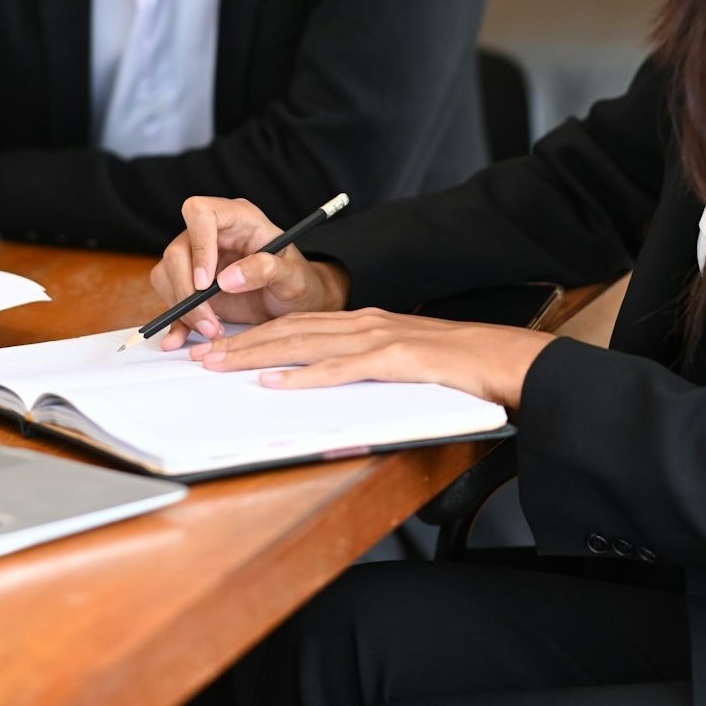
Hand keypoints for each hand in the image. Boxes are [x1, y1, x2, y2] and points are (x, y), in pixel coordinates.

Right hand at [150, 196, 349, 349]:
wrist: (293, 303)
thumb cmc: (298, 281)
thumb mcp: (293, 276)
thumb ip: (266, 270)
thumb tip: (227, 280)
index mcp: (238, 218)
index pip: (201, 213)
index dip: (199, 246)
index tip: (206, 282)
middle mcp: (212, 234)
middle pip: (177, 251)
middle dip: (187, 291)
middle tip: (210, 322)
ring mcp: (197, 258)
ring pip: (167, 275)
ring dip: (183, 309)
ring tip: (213, 331)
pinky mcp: (189, 283)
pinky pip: (169, 296)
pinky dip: (174, 321)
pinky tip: (181, 338)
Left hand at [188, 309, 557, 409]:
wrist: (504, 358)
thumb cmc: (457, 364)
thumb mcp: (402, 357)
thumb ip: (365, 362)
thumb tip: (327, 377)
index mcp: (365, 322)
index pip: (299, 325)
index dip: (257, 336)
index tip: (221, 347)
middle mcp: (365, 323)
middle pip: (291, 330)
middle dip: (242, 343)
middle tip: (201, 356)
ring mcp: (379, 339)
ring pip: (306, 344)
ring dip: (258, 355)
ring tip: (221, 366)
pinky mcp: (395, 360)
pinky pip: (340, 369)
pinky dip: (305, 376)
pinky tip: (275, 383)